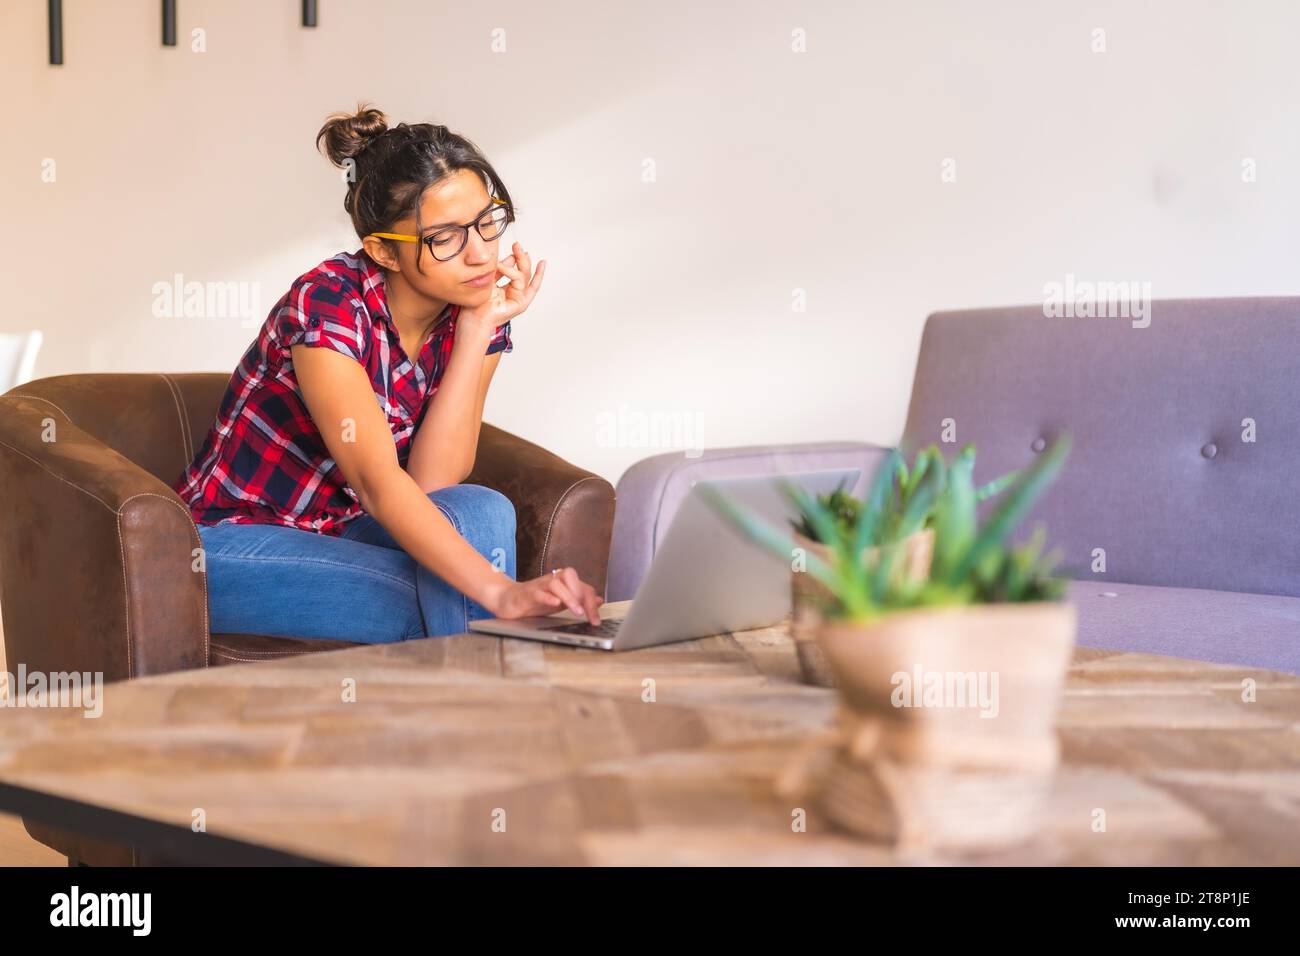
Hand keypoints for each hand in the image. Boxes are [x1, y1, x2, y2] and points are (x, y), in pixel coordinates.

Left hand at [456, 241, 546, 339]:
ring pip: (525, 276)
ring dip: (520, 261)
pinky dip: (511, 271)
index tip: (519, 248)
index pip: (519, 274)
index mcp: (508, 291)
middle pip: (525, 273)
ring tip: (513, 250)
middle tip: (518, 245)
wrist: (473, 321)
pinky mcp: (521, 304)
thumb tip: (511, 257)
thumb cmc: (477, 305)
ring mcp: (520, 300)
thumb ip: (500, 270)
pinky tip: (501, 265)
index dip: (521, 261)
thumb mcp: (489, 280)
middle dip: (523, 257)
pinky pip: (520, 282)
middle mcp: (516, 295)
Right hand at [486, 566, 602, 624]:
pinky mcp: (527, 593)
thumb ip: (578, 599)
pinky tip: (555, 604)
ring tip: (576, 611)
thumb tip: (599, 600)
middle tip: (587, 614)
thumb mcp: (560, 602)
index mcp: (562, 582)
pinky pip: (538, 592)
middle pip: (570, 577)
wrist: (507, 600)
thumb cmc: (534, 601)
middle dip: (581, 595)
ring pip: (556, 584)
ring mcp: (539, 586)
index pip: (582, 586)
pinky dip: (547, 597)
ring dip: (568, 597)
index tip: (596, 620)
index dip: (592, 603)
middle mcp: (552, 580)